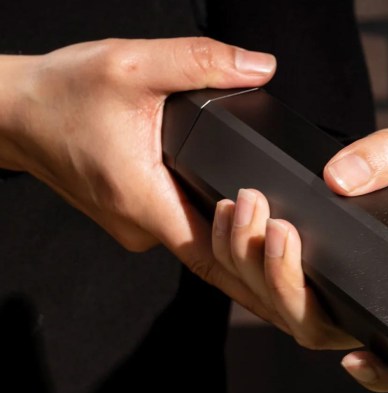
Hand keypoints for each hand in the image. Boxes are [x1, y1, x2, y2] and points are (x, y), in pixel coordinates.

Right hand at [0, 36, 278, 320]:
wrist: (9, 110)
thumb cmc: (61, 93)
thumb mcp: (132, 65)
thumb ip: (200, 63)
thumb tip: (260, 66)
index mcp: (144, 202)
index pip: (215, 258)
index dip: (257, 273)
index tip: (292, 278)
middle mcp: (141, 227)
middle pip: (214, 255)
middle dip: (258, 257)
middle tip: (302, 254)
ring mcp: (135, 226)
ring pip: (197, 242)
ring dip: (236, 240)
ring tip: (281, 234)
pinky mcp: (132, 215)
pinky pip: (181, 227)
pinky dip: (212, 225)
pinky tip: (241, 214)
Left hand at [213, 128, 387, 392]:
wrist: (374, 183)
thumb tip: (339, 180)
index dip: (376, 374)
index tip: (355, 360)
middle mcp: (349, 318)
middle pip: (308, 325)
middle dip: (283, 279)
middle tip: (278, 225)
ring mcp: (310, 303)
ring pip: (270, 306)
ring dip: (249, 261)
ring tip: (246, 203)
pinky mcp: (276, 282)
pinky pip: (244, 284)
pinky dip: (227, 252)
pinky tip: (224, 214)